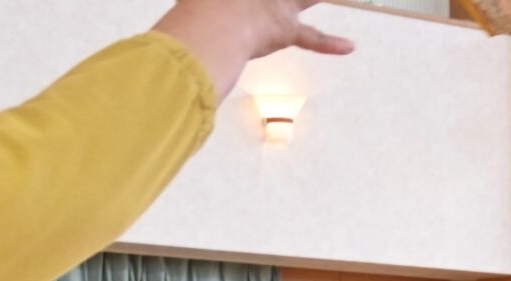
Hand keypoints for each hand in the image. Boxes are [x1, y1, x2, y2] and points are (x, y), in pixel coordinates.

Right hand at [153, 0, 355, 94]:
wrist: (209, 23)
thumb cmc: (192, 11)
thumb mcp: (188, 2)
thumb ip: (186, 23)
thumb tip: (159, 30)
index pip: (252, 0)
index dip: (247, 5)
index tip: (248, 8)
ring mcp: (275, 3)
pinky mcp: (282, 28)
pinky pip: (311, 37)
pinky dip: (330, 44)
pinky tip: (351, 47)